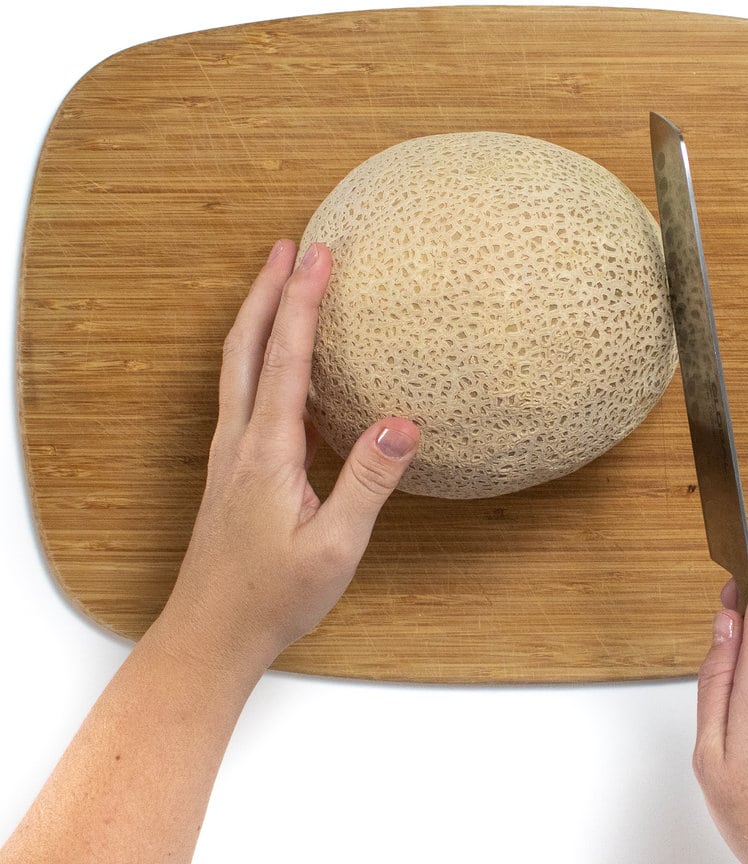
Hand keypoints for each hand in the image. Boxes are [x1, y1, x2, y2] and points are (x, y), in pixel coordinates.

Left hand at [160, 239, 419, 674]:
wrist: (210, 636)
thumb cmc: (273, 598)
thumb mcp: (334, 547)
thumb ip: (367, 483)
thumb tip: (403, 423)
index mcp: (267, 451)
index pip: (286, 358)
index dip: (302, 302)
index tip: (318, 256)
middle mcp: (241, 441)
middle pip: (245, 346)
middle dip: (266, 290)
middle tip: (288, 246)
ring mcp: (231, 453)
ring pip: (237, 365)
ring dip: (257, 317)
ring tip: (280, 283)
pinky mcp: (234, 468)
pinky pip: (244, 393)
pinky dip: (259, 355)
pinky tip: (283, 362)